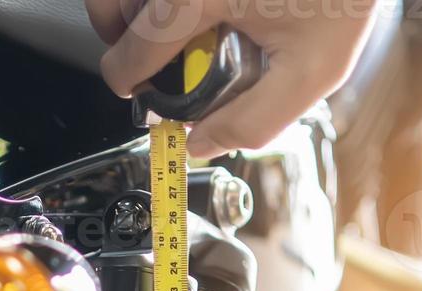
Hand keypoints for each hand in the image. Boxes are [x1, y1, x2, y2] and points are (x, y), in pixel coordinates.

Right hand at [84, 0, 376, 156]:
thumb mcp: (312, 71)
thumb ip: (253, 121)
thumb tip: (199, 145)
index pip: (131, 51)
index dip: (129, 82)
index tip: (136, 91)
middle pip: (108, 5)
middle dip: (118, 37)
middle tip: (140, 59)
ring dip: (129, 7)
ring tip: (163, 26)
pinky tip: (179, 4)